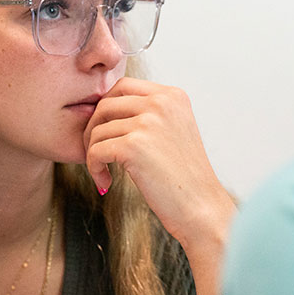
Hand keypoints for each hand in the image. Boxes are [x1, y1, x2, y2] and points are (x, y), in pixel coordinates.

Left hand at [83, 78, 233, 249]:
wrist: (201, 207)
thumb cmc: (184, 177)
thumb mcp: (174, 130)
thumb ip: (148, 114)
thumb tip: (104, 109)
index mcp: (172, 95)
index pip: (123, 87)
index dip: (106, 110)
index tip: (105, 134)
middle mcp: (161, 102)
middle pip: (105, 105)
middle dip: (92, 129)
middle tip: (95, 154)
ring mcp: (148, 122)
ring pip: (97, 130)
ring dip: (93, 154)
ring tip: (103, 173)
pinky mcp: (133, 146)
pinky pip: (96, 151)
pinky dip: (94, 168)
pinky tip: (105, 183)